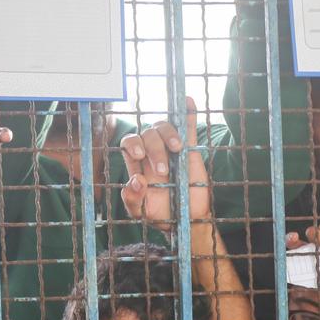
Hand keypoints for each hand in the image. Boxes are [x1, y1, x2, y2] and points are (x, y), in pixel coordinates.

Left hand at [120, 97, 210, 232]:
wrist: (187, 218)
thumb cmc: (160, 215)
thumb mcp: (141, 212)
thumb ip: (132, 199)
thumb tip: (136, 180)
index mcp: (137, 164)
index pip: (129, 143)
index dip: (133, 144)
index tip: (140, 157)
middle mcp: (152, 152)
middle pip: (147, 134)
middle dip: (154, 149)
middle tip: (163, 171)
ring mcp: (171, 148)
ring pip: (164, 127)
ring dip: (169, 133)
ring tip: (178, 149)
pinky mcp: (190, 149)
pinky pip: (187, 126)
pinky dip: (187, 113)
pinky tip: (187, 101)